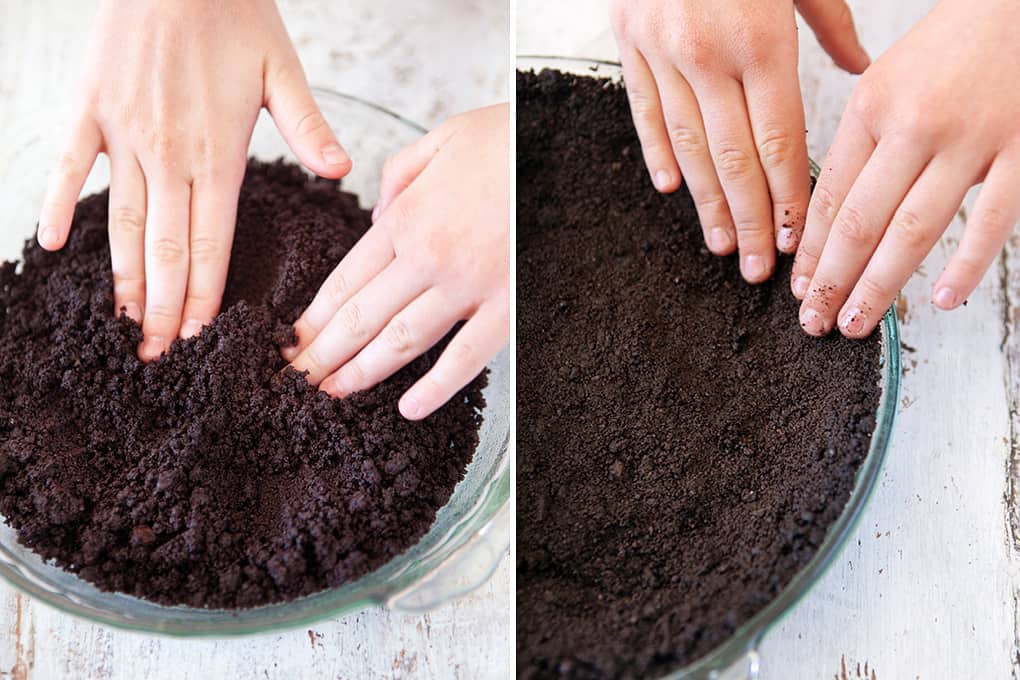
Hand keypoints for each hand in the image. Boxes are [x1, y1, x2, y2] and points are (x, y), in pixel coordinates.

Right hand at [37, 0, 350, 359]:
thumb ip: (309, 128)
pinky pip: (71, 167)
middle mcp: (171, 154)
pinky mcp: (91, 110)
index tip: (201, 339)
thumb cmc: (235, 15)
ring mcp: (125, 134)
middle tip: (161, 358)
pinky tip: (54, 247)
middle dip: (166, 309)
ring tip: (125, 325)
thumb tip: (340, 171)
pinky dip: (61, 205)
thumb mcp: (283, 70)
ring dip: (124, 279)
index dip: (207, 297)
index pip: (215, 244)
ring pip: (124, 223)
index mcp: (220, 153)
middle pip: (169, 249)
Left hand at [282, 105, 509, 419]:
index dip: (312, 319)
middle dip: (322, 355)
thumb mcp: (441, 139)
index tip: (289, 344)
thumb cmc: (508, 140)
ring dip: (361, 374)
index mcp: (406, 217)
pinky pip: (465, 356)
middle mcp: (427, 256)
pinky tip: (409, 409)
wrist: (567, 147)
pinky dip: (436, 387)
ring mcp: (467, 285)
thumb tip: (379, 218)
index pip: (344, 282)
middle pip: (361, 318)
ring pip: (400, 341)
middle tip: (295, 384)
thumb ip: (398, 177)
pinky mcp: (507, 304)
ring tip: (332, 396)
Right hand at [609, 0, 868, 281]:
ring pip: (687, 147)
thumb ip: (831, 24)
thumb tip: (860, 68)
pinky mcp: (628, 45)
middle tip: (760, 267)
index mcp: (759, 39)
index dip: (788, 195)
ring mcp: (661, 53)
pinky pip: (643, 112)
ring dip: (707, 203)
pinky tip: (671, 190)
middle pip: (733, 159)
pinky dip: (657, 153)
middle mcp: (707, 54)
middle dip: (752, 219)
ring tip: (722, 244)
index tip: (799, 236)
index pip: (777, 140)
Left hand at [793, 0, 1019, 336]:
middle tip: (815, 322)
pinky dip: (967, 263)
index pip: (830, 195)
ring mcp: (971, 141)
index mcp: (872, 107)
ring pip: (914, 229)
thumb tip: (832, 207)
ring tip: (857, 323)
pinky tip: (943, 299)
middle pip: (861, 220)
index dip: (811, 249)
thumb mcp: (889, 78)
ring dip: (880, 285)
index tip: (797, 287)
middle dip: (832, 280)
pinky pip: (993, 219)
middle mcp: (915, 126)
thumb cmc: (955, 44)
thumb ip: (863, 140)